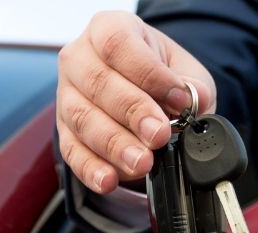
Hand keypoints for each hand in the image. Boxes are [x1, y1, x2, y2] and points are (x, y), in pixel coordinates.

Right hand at [57, 11, 216, 193]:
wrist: (145, 94)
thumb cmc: (161, 76)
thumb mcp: (184, 72)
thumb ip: (192, 85)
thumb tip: (193, 98)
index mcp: (108, 28)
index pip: (118, 44)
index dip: (148, 73)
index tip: (177, 99)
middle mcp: (79, 58)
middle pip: (98, 83)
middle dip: (132, 113)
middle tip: (159, 135)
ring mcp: (66, 95)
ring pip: (83, 119)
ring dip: (114, 144)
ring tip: (142, 162)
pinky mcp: (64, 130)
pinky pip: (72, 150)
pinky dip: (91, 168)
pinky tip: (110, 180)